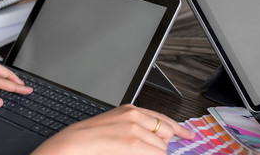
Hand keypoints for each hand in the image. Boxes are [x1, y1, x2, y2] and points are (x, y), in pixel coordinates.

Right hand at [33, 104, 194, 154]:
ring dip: (153, 154)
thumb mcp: (114, 125)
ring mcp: (134, 129)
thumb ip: (135, 127)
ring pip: (161, 148)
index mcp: (130, 110)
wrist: (71, 145)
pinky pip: (156, 154)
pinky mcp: (132, 143)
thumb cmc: (88, 138)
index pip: (164, 118)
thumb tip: (154, 137)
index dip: (180, 129)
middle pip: (166, 134)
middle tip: (145, 151)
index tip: (188, 135)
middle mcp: (135, 116)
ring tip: (132, 154)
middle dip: (160, 146)